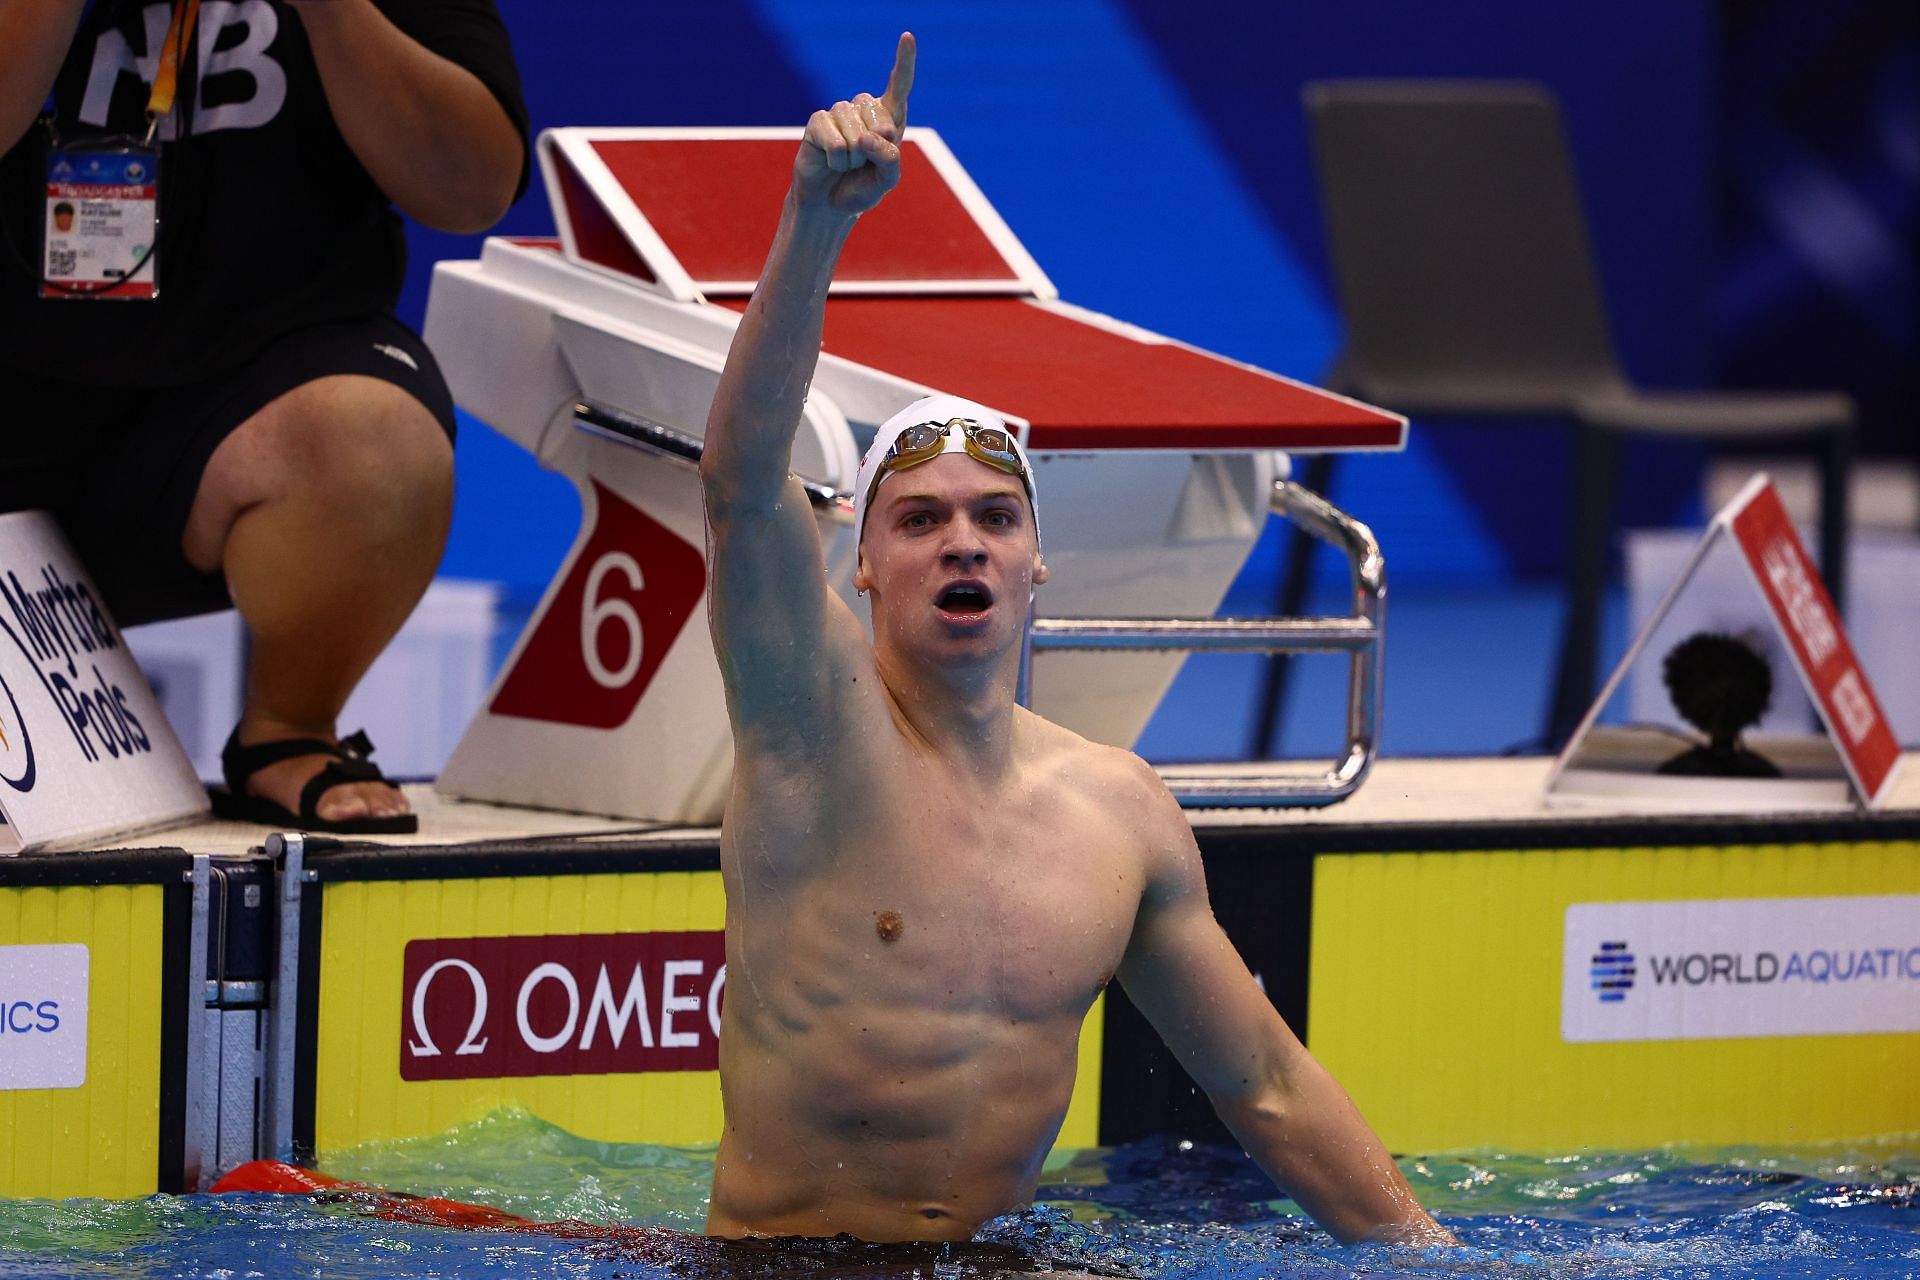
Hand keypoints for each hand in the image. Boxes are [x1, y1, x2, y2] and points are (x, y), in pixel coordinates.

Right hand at [793, 33, 914, 215]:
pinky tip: (831, 162)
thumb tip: (867, 138)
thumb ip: (888, 160)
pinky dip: (836, 160)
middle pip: (879, 119)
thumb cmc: (862, 188)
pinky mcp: (818, 121)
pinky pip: (835, 141)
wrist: (830, 203)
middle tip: (863, 164)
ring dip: (854, 160)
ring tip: (847, 164)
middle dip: (875, 150)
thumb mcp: (886, 180)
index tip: (907, 37)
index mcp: (889, 118)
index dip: (904, 61)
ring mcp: (840, 113)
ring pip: (856, 134)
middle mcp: (865, 109)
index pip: (899, 85)